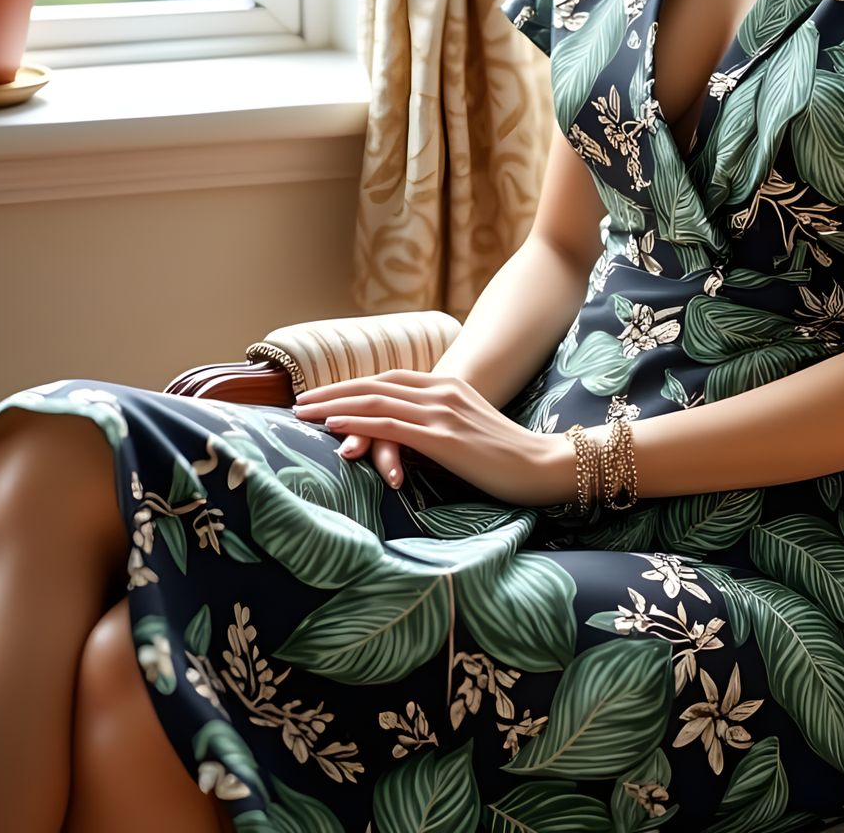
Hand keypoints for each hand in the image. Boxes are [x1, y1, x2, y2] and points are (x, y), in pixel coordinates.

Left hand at [291, 369, 570, 506]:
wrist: (543, 465)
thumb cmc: (509, 458)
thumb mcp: (469, 431)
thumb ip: (440, 426)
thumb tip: (410, 439)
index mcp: (449, 386)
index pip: (389, 378)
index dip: (352, 385)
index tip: (323, 395)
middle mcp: (443, 391)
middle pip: (376, 383)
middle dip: (334, 391)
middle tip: (300, 402)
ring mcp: (443, 412)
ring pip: (377, 400)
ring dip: (335, 404)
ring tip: (304, 412)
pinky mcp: (444, 437)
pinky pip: (392, 424)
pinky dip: (359, 421)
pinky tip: (335, 425)